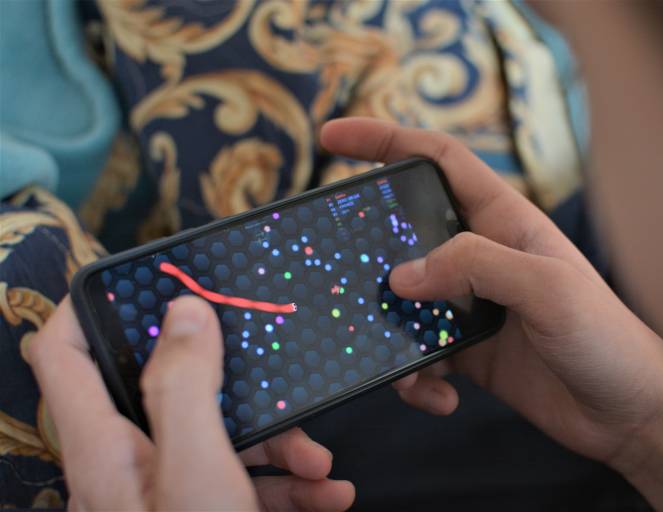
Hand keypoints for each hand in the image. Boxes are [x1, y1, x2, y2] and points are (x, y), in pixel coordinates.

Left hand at [29, 296, 354, 510]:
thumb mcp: (196, 472)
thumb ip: (184, 388)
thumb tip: (182, 311)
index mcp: (104, 444)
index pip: (63, 352)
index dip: (90, 303)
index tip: (146, 276)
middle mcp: (130, 464)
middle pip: (168, 389)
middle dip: (231, 381)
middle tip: (268, 368)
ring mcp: (168, 493)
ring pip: (219, 437)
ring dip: (278, 442)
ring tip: (322, 462)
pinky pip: (242, 482)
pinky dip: (287, 483)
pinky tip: (327, 494)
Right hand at [320, 118, 662, 510]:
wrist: (630, 414)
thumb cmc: (606, 338)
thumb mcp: (545, 288)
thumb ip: (473, 266)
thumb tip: (400, 276)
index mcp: (503, 220)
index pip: (435, 160)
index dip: (384, 140)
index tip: (332, 138)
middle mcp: (482, 256)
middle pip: (407, 232)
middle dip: (369, 250)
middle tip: (336, 272)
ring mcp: (472, 304)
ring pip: (405, 301)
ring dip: (390, 330)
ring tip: (403, 363)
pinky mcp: (468, 351)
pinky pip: (420, 352)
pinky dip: (417, 376)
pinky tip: (440, 396)